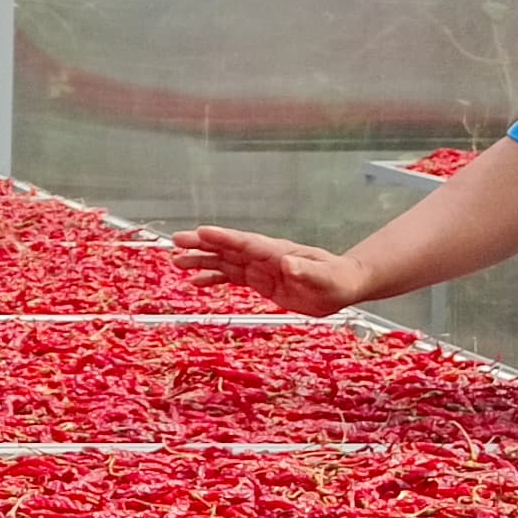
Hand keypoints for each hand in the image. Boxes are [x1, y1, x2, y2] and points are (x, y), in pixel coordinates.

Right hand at [171, 226, 376, 317]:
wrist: (341, 285)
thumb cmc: (335, 280)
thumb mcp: (323, 277)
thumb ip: (305, 270)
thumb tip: (287, 264)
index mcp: (276, 252)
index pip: (245, 243)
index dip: (223, 238)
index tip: (200, 232)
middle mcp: (263, 257)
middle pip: (228, 248)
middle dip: (202, 245)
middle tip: (176, 241)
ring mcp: (260, 268)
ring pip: (225, 261)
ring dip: (201, 260)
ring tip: (176, 260)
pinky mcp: (260, 281)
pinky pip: (231, 277)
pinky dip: (213, 279)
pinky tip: (196, 283)